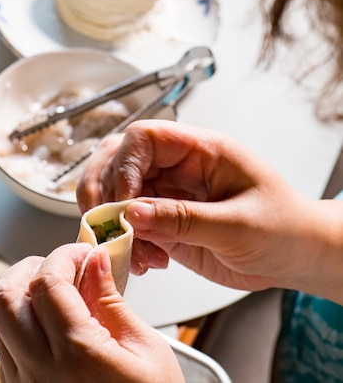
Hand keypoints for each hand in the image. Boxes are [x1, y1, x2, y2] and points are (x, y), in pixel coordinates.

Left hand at [0, 243, 183, 382]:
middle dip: (29, 269)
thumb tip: (96, 261)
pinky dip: (20, 323)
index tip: (82, 251)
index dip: (63, 255)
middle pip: (4, 297)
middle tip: (59, 266)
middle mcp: (38, 370)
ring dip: (22, 295)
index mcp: (76, 354)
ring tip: (56, 293)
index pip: (46, 282)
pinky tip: (49, 324)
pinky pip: (4, 346)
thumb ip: (112, 300)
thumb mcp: (147, 351)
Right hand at [77, 119, 342, 297]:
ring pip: (113, 193)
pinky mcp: (161, 221)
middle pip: (114, 160)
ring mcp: (165, 194)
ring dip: (110, 223)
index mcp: (199, 150)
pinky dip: (125, 243)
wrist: (296, 256)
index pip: (143, 137)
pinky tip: (145, 260)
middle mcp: (175, 167)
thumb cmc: (284, 227)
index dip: (124, 165)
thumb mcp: (239, 225)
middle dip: (102, 192)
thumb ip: (184, 219)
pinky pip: (127, 225)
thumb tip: (133, 213)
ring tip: (132, 251)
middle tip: (107, 225)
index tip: (124, 202)